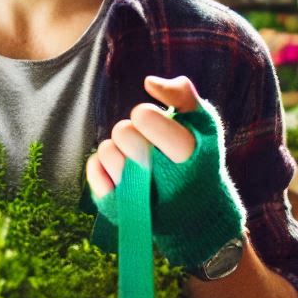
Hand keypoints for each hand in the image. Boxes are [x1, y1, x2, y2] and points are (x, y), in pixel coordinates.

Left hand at [87, 74, 245, 269]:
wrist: (198, 215)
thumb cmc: (198, 159)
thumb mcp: (204, 125)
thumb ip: (182, 95)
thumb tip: (149, 82)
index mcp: (186, 152)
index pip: (145, 116)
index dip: (146, 114)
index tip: (153, 123)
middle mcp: (161, 176)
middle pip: (123, 132)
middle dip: (131, 131)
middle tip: (144, 141)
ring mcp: (138, 195)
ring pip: (106, 151)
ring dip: (117, 148)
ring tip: (134, 157)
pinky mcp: (118, 207)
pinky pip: (93, 171)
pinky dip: (100, 165)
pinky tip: (118, 168)